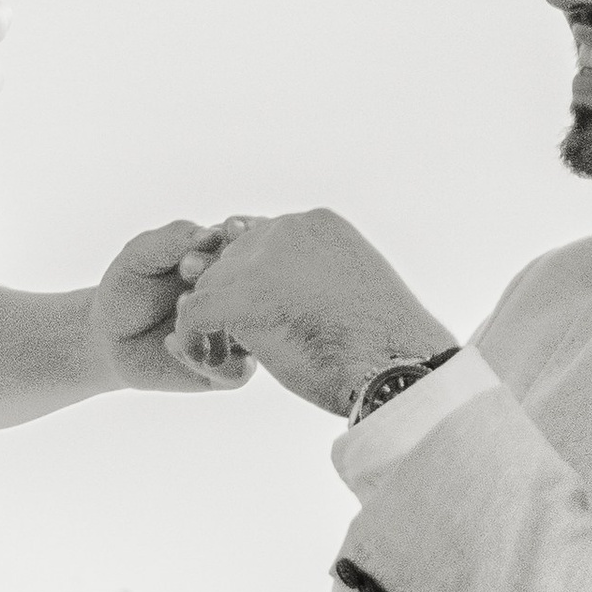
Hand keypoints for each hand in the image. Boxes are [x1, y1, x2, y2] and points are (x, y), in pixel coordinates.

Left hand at [86, 219, 255, 395]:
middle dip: (229, 275)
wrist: (110, 336)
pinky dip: (208, 359)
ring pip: (257, 335)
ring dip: (222, 320)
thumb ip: (173, 238)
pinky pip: (237, 373)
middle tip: (188, 267)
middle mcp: (242, 304)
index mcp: (231, 265)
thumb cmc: (129, 287)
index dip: (247, 237)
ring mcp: (239, 339)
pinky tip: (172, 342)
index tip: (229, 228)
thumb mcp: (142, 254)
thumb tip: (211, 234)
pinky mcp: (226, 374)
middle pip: (261, 291)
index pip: (256, 248)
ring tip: (180, 305)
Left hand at [166, 210, 453, 415]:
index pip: (260, 235)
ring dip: (212, 318)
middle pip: (230, 256)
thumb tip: (285, 292)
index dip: (251, 274)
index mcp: (317, 224)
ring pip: (210, 283)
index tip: (256, 308)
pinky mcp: (243, 296)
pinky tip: (211, 359)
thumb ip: (314, 278)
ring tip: (225, 352)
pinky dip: (194, 339)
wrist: (396, 367)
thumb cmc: (386, 345)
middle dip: (227, 294)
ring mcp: (264, 259)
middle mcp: (287, 230)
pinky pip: (196, 313)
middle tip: (231, 334)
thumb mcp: (352, 293)